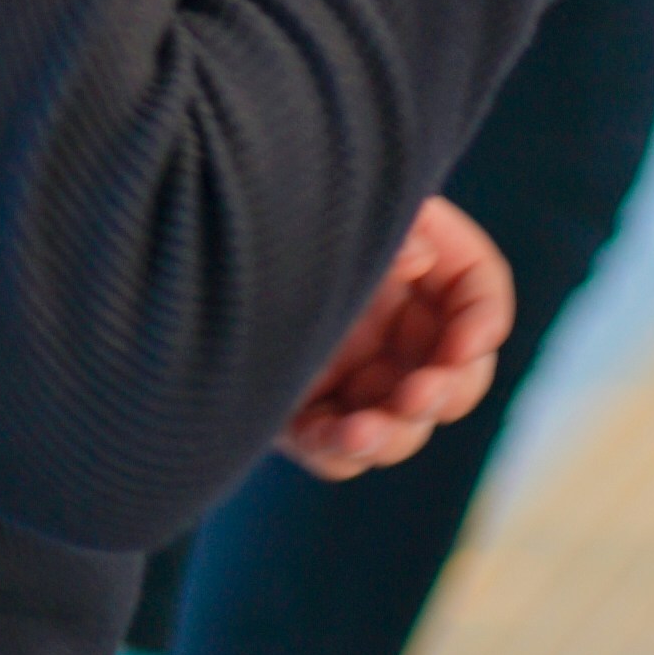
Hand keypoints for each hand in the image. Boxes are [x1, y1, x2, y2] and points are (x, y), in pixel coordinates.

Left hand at [279, 197, 512, 477]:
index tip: (469, 343)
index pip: (477, 293)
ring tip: (361, 431)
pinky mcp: (300, 412)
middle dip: (443, 390)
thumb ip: (378, 225)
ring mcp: (348, 374)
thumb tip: (412, 260)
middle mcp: (388, 324)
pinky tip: (322, 436)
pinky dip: (337, 449)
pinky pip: (334, 449)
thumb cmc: (262, 205)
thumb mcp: (330, 206)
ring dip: (392, 434)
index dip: (483, 322)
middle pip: (452, 374)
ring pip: (398, 425)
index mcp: (414, 265)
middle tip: (417, 394)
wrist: (170, 242)